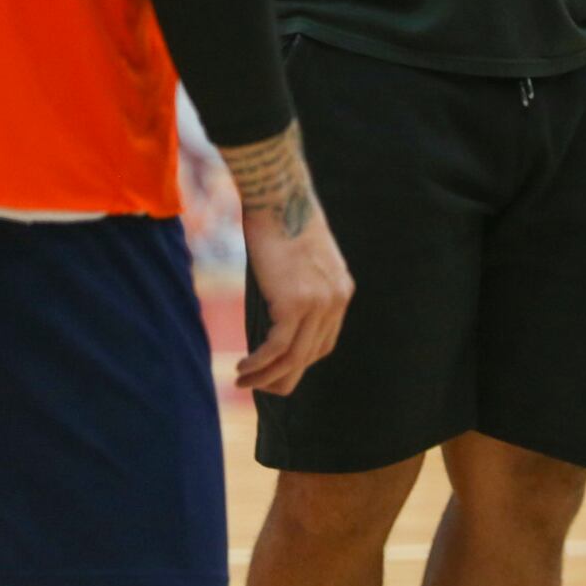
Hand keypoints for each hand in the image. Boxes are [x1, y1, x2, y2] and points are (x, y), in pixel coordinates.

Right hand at [221, 124, 353, 394]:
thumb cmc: (281, 221)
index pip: (324, 341)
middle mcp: (336, 300)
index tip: (276, 368)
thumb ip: (299, 287)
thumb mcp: (300, 259)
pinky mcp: (296, 304)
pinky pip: (278, 348)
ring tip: (244, 382)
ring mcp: (318, 304)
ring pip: (294, 358)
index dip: (300, 360)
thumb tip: (279, 312)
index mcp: (341, 290)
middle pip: (313, 355)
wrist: (278, 197)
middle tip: (259, 387)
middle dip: (285, 376)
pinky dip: (260, 364)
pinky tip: (243, 370)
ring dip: (267, 376)